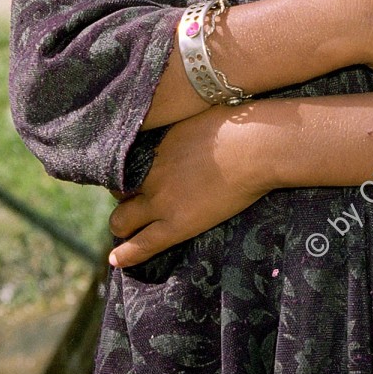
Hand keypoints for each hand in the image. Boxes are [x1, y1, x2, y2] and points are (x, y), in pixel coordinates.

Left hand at [107, 104, 269, 268]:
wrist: (256, 147)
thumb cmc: (236, 125)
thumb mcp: (196, 113)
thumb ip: (179, 127)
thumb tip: (181, 130)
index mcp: (152, 144)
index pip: (123, 163)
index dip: (126, 172)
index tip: (131, 177)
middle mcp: (148, 172)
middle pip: (117, 191)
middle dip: (122, 196)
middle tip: (132, 200)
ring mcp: (160, 200)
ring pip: (122, 220)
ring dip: (123, 223)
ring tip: (127, 228)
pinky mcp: (176, 224)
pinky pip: (142, 244)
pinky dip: (126, 254)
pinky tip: (116, 260)